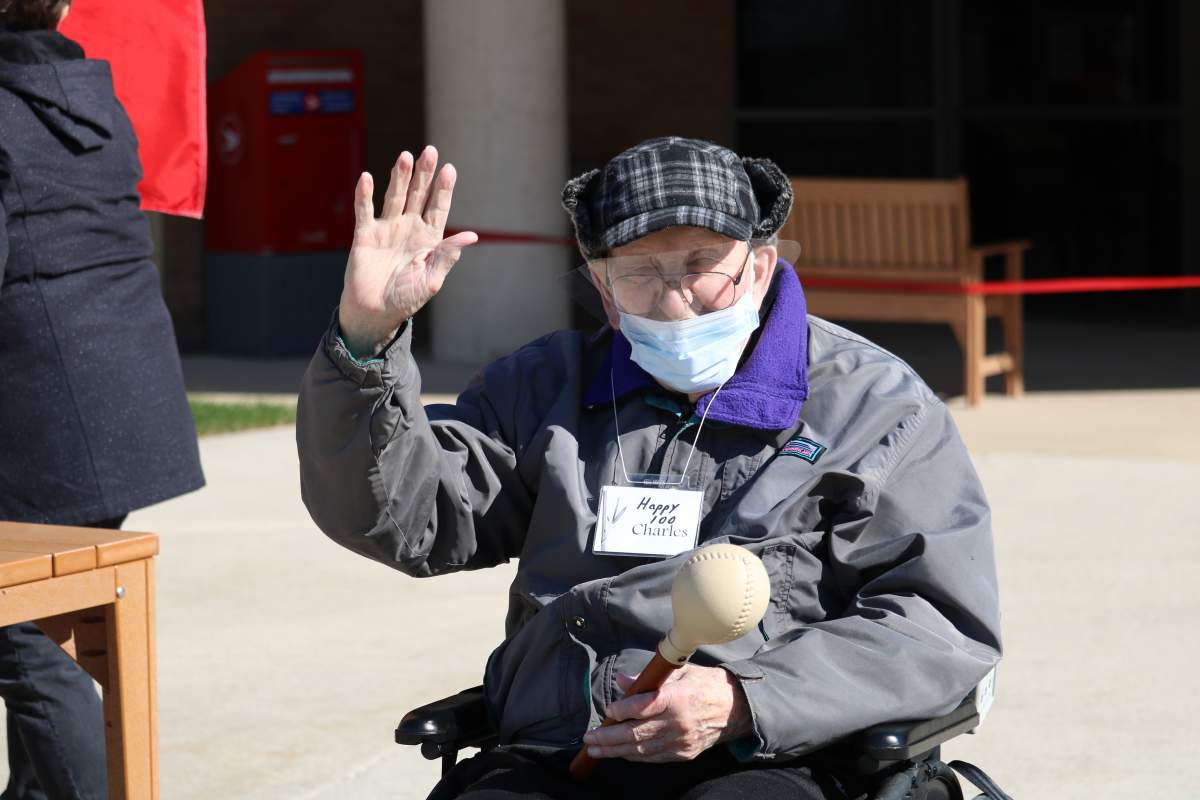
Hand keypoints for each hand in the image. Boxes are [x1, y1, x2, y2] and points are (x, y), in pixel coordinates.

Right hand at [338, 145, 477, 355]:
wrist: (375, 312)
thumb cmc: (405, 299)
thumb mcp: (431, 280)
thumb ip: (447, 256)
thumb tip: (472, 236)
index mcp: (429, 239)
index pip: (438, 208)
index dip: (443, 189)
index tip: (450, 169)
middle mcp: (409, 228)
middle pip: (418, 195)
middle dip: (424, 174)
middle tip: (430, 151)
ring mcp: (387, 229)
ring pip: (394, 196)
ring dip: (399, 177)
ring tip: (405, 156)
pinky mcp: (365, 234)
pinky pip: (364, 210)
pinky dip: (364, 195)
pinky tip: (367, 177)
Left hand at [582, 663, 751, 762]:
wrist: (735, 708)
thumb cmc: (704, 684)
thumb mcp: (679, 672)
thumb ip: (649, 679)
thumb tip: (623, 680)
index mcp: (678, 697)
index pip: (645, 706)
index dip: (623, 710)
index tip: (608, 710)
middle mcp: (678, 722)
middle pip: (637, 733)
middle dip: (609, 737)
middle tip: (589, 738)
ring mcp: (681, 741)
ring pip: (641, 749)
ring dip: (615, 750)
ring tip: (595, 748)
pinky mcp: (683, 753)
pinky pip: (653, 757)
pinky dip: (633, 756)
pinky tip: (619, 753)